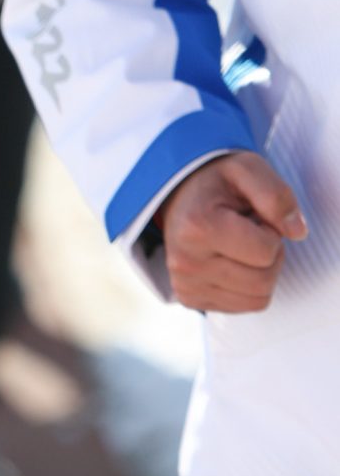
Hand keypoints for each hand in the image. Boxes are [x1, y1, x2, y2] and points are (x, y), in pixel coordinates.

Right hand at [158, 151, 305, 312]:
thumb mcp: (247, 168)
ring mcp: (185, 284)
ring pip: (257, 300)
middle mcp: (185, 261)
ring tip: (241, 247)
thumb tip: (297, 232)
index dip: (271, 233)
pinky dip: (247, 287)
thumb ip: (276, 195)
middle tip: (251, 233)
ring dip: (261, 273)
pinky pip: (243, 307)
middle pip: (263, 282)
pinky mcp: (189, 298)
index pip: (266, 253)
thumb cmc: (215, 182)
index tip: (254, 217)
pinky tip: (231, 262)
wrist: (177, 193)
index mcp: (197, 227)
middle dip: (270, 257)